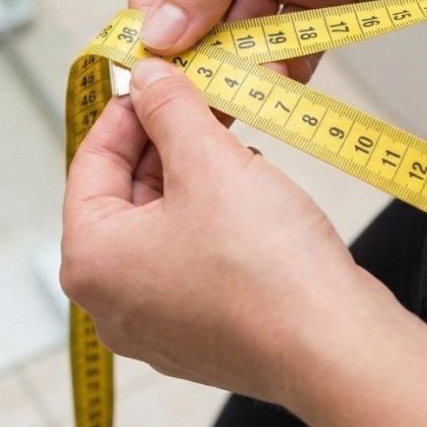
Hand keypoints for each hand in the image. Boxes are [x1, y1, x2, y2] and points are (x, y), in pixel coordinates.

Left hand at [60, 59, 389, 402]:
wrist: (335, 348)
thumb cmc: (264, 268)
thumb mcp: (208, 160)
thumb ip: (168, 108)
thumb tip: (147, 78)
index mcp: (91, 262)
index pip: (91, 164)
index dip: (126, 112)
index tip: (154, 80)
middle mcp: (111, 302)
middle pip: (125, 196)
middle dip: (165, 143)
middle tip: (199, 99)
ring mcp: (154, 324)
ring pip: (161, 226)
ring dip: (193, 177)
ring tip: (232, 142)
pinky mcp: (198, 334)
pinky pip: (190, 259)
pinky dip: (212, 219)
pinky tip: (249, 193)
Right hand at [128, 0, 426, 67]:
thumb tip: (162, 28)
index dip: (149, 13)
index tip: (150, 60)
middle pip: (193, 8)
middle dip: (194, 49)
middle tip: (193, 89)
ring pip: (238, 33)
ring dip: (237, 65)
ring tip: (237, 94)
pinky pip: (286, 45)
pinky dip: (282, 68)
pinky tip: (279, 85)